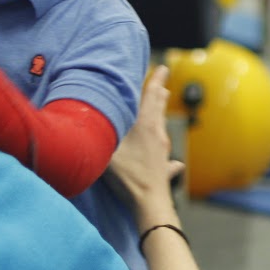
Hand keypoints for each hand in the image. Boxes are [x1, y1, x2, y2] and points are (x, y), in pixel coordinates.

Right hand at [105, 65, 181, 222]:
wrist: (150, 202)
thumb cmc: (129, 175)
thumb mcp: (109, 150)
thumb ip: (104, 133)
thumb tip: (93, 118)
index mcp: (146, 125)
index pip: (151, 96)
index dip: (156, 80)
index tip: (163, 67)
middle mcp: (158, 134)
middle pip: (159, 109)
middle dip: (159, 94)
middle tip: (163, 83)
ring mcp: (163, 150)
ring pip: (162, 127)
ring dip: (160, 114)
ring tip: (162, 107)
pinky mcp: (164, 166)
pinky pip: (164, 151)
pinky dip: (163, 146)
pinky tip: (176, 163)